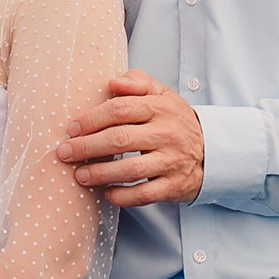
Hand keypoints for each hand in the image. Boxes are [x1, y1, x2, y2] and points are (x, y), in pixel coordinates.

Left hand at [57, 68, 204, 205]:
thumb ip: (137, 82)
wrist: (213, 150)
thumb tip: (113, 82)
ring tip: (79, 175)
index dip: (91, 119)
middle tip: (64, 153)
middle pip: (120, 139)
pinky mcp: (174, 186)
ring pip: (131, 169)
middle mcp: (167, 134)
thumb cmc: (175, 120)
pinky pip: (145, 194)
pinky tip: (106, 193)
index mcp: (160, 108)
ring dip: (100, 173)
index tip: (71, 129)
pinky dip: (122, 196)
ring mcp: (171, 162)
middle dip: (87, 147)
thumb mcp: (162, 94)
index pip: (120, 109)